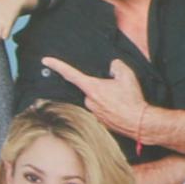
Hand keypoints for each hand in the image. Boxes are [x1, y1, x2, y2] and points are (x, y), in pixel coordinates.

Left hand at [38, 56, 159, 144]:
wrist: (139, 122)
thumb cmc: (132, 100)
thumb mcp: (127, 75)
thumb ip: (117, 66)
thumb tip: (112, 66)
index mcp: (93, 88)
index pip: (71, 74)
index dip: (57, 66)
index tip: (46, 61)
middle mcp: (89, 101)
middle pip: (90, 88)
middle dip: (102, 87)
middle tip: (118, 90)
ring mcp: (93, 113)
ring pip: (97, 100)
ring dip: (107, 98)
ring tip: (122, 101)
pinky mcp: (99, 122)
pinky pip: (102, 110)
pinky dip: (110, 108)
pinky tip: (121, 109)